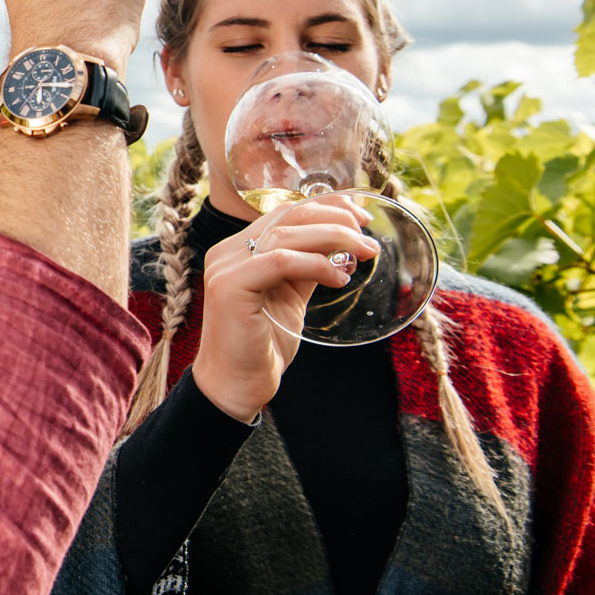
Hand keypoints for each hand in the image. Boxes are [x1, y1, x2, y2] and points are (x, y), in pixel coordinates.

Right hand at [190, 198, 378, 421]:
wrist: (236, 386)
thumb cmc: (263, 346)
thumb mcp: (292, 298)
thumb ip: (307, 269)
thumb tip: (342, 247)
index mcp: (239, 250)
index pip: (285, 213)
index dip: (326, 208)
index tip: (361, 218)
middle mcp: (228, 252)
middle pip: (287, 216)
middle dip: (336, 219)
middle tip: (369, 236)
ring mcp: (225, 267)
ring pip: (287, 235)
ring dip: (334, 239)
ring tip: (363, 254)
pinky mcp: (229, 286)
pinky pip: (281, 261)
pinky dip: (316, 265)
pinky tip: (339, 278)